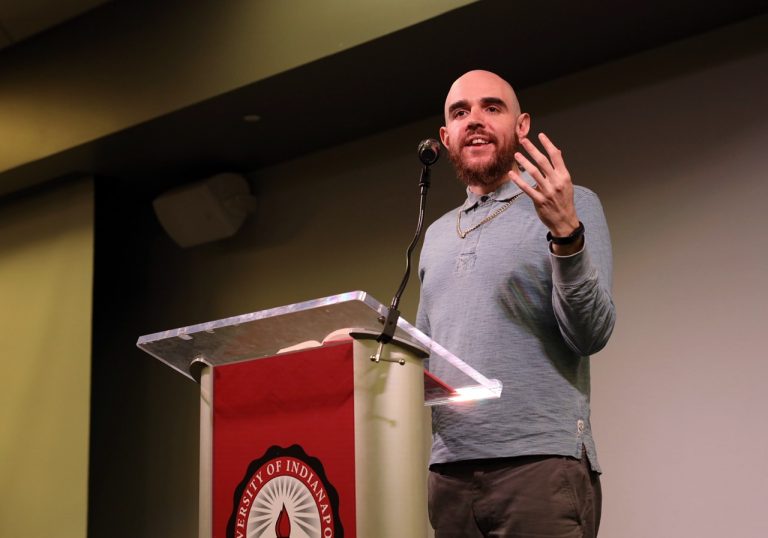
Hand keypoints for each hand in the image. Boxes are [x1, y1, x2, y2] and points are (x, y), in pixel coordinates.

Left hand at [508, 133, 582, 252]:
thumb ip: (560, 168)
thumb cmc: (564, 201)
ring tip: (516, 155)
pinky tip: (511, 174)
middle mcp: (556, 182)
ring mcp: (547, 191)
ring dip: (524, 162)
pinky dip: (518, 180)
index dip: (548, 144)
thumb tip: (557, 152)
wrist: (565, 221)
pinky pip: (527, 188)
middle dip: (532, 149)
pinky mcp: (539, 200)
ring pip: (533, 173)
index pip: (556, 156)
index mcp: (564, 176)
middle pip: (542, 161)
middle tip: (523, 140)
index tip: (540, 135)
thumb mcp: (566, 183)